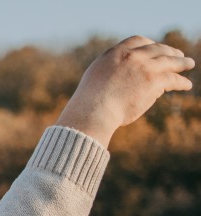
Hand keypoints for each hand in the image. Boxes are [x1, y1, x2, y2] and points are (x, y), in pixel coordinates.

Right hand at [56, 36, 194, 146]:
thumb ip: (110, 71)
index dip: (150, 44)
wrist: (93, 111)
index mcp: (115, 53)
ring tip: (188, 64)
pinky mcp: (154, 81)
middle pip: (157, 48)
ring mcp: (145, 67)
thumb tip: (121, 77)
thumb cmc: (89, 102)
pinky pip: (173, 79)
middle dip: (169, 51)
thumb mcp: (95, 78)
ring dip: (181, 62)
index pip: (138, 41)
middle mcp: (132, 56)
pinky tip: (186, 85)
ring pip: (169, 61)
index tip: (156, 48)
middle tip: (177, 55)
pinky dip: (181, 82)